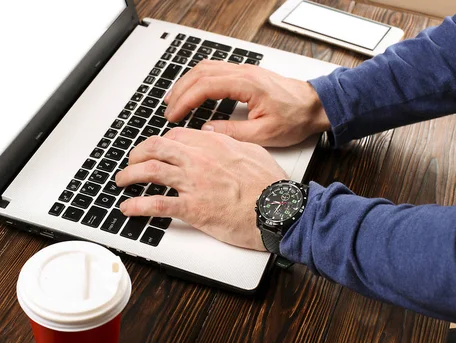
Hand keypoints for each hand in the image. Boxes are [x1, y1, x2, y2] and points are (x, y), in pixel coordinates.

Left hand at [114, 128, 287, 250]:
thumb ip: (229, 142)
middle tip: (131, 162)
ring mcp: (194, 183)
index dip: (159, 142)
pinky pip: (157, 204)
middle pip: (156, 148)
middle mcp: (199, 160)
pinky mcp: (192, 208)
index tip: (154, 148)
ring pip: (151, 172)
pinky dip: (138, 206)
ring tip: (121, 182)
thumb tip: (214, 136)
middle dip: (137, 154)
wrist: (279, 209)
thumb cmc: (270, 185)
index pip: (175, 136)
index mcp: (213, 144)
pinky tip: (128, 209)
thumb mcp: (251, 151)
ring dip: (130, 176)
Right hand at [164, 60, 330, 146]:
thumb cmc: (296, 118)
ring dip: (186, 83)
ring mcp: (244, 70)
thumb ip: (232, 133)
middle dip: (180, 91)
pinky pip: (214, 70)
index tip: (174, 115)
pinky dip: (198, 80)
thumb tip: (206, 130)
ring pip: (205, 68)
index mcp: (247, 84)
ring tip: (174, 100)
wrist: (315, 106)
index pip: (205, 86)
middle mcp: (243, 72)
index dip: (185, 101)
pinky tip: (192, 91)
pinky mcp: (245, 74)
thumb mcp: (263, 134)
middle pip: (200, 73)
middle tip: (168, 110)